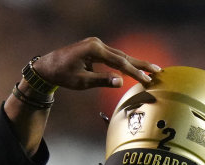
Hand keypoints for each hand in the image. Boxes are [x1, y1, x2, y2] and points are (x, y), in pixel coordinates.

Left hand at [32, 37, 160, 90]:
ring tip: (150, 70)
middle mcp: (97, 44)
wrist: (46, 66)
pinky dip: (123, 62)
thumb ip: (101, 80)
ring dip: (134, 63)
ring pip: (119, 55)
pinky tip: (132, 68)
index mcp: (95, 50)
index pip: (120, 63)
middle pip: (123, 56)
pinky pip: (112, 56)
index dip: (135, 72)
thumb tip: (120, 81)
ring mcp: (96, 44)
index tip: (147, 79)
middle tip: (158, 70)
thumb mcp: (81, 81)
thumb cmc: (62, 75)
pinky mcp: (94, 48)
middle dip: (140, 64)